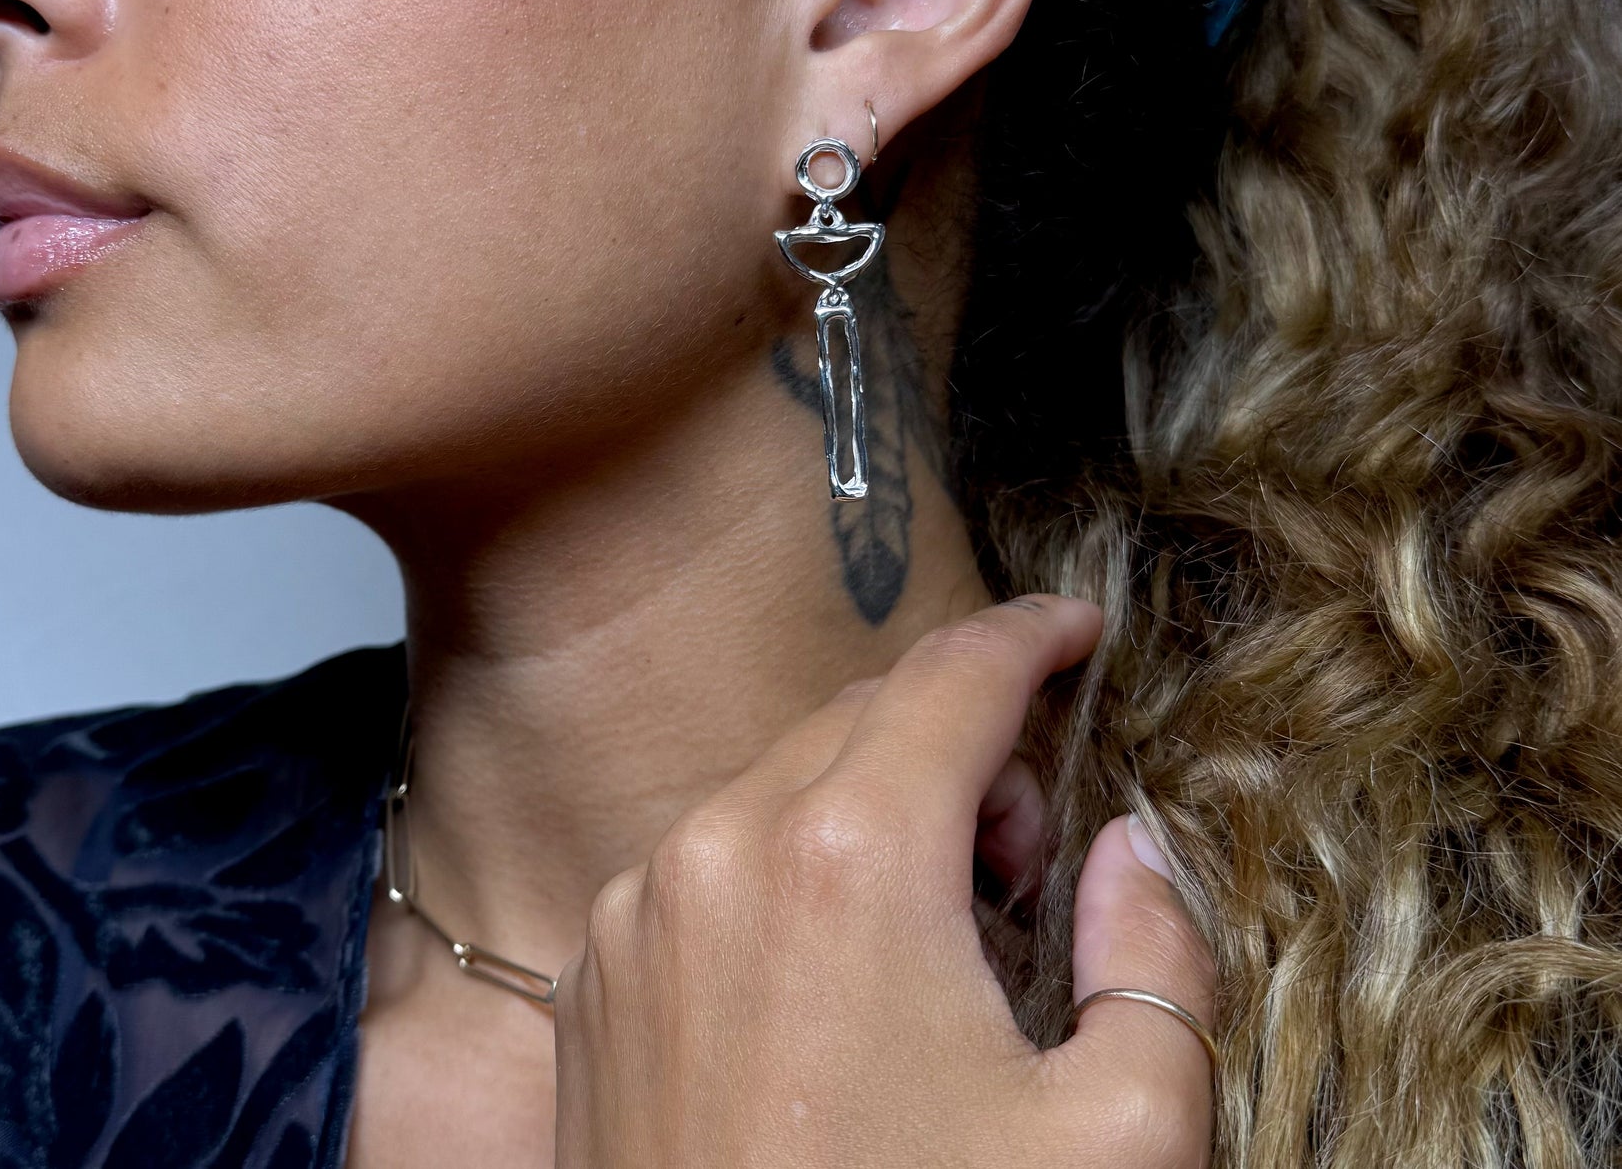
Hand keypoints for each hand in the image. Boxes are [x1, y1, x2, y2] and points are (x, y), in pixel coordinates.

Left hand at [553, 596, 1214, 1167]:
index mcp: (847, 859)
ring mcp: (636, 915)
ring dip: (871, 806)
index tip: (1076, 628)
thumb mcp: (1118, 1141)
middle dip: (963, 743)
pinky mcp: (592, 983)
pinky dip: (784, 865)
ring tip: (946, 927)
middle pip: (863, 721)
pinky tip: (839, 973)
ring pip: (777, 783)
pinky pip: (705, 861)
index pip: (953, 681)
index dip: (1028, 637)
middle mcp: (718, 852)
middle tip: (1034, 843)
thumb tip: (1131, 847)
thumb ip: (1154, 958)